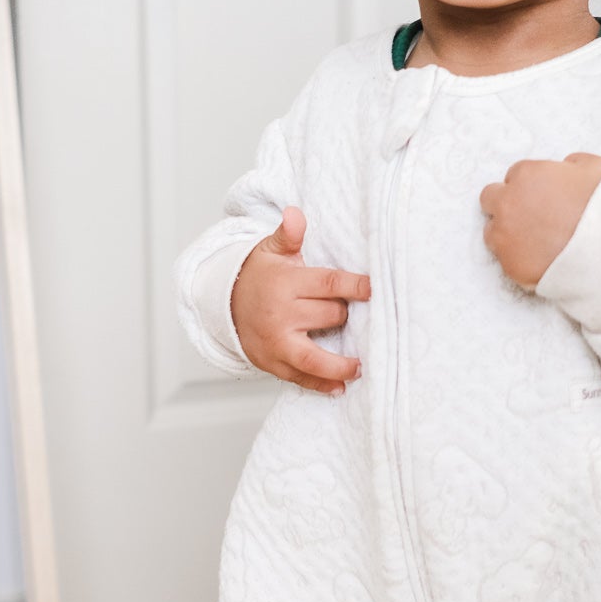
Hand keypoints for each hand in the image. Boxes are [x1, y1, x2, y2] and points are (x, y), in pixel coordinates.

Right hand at [232, 206, 369, 394]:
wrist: (225, 305)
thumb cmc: (260, 276)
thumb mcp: (270, 251)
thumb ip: (288, 236)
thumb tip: (295, 214)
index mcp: (285, 283)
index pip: (329, 284)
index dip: (356, 286)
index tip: (375, 289)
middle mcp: (280, 314)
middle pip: (329, 317)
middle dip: (344, 315)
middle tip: (349, 313)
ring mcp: (276, 342)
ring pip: (314, 358)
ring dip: (340, 365)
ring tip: (361, 367)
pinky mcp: (272, 362)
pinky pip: (299, 377)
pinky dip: (321, 385)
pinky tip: (340, 388)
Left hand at [479, 152, 600, 287]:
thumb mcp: (595, 168)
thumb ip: (571, 163)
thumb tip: (564, 168)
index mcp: (526, 175)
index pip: (515, 175)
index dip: (530, 187)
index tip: (543, 197)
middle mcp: (507, 203)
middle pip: (490, 199)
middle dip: (507, 205)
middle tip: (531, 217)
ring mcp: (505, 236)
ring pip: (492, 232)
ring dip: (509, 234)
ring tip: (537, 242)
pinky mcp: (510, 265)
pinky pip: (506, 260)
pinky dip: (520, 259)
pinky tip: (542, 260)